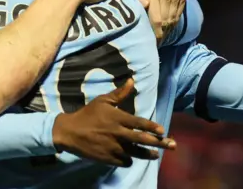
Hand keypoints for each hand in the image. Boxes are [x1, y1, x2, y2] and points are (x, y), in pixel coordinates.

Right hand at [51, 79, 175, 166]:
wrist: (69, 132)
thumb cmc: (87, 114)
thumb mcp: (102, 100)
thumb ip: (120, 93)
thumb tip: (132, 80)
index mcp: (117, 118)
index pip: (140, 123)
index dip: (152, 127)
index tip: (162, 131)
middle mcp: (118, 133)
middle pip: (143, 140)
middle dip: (160, 143)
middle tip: (172, 145)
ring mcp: (114, 147)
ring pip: (136, 153)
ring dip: (149, 154)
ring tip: (156, 155)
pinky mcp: (108, 158)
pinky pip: (125, 161)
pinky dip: (130, 160)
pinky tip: (133, 157)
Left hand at [128, 0, 185, 40]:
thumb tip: (144, 4)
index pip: (157, 19)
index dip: (155, 34)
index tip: (152, 44)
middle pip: (166, 22)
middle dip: (161, 35)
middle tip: (155, 44)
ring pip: (173, 19)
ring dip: (167, 31)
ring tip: (160, 39)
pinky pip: (178, 14)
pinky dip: (172, 23)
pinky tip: (166, 29)